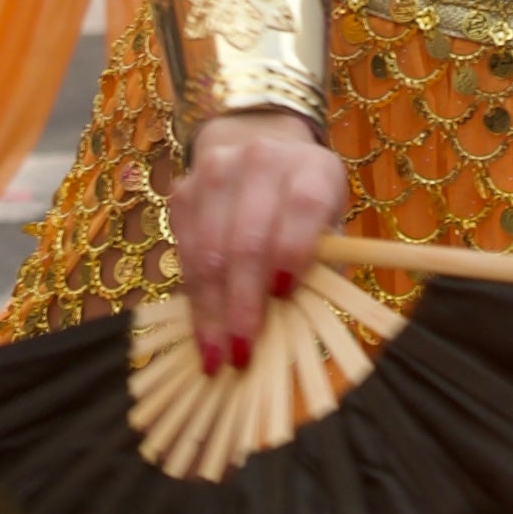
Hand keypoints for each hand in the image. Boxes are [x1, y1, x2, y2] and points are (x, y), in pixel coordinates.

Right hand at [165, 107, 342, 375]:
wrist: (264, 167)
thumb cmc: (306, 217)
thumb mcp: (329, 238)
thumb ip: (319, 274)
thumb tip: (293, 328)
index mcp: (313, 168)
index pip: (302, 205)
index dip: (292, 252)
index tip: (283, 297)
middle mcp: (262, 159)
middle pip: (247, 237)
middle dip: (242, 302)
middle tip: (241, 353)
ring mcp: (216, 171)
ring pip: (208, 249)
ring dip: (211, 308)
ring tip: (216, 354)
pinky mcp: (183, 189)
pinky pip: (184, 250)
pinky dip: (193, 296)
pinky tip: (202, 329)